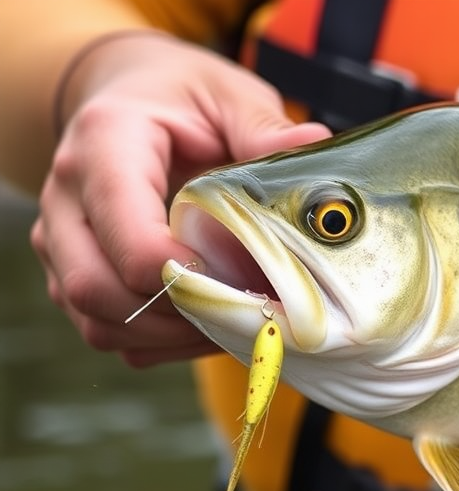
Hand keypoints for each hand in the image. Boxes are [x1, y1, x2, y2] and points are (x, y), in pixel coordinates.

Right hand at [31, 31, 329, 366]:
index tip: (241, 276)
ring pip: (98, 323)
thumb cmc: (183, 97)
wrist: (130, 100)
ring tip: (238, 317)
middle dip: (179, 314)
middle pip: (96, 288)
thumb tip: (313, 144)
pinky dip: (161, 343)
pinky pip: (109, 333)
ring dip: (173, 336)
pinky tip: (212, 320)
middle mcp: (67, 198)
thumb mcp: (229, 95)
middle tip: (248, 307)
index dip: (182, 271)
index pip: (125, 231)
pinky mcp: (74, 275)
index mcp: (104, 145)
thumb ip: (263, 126)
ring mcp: (62, 243)